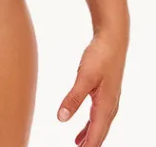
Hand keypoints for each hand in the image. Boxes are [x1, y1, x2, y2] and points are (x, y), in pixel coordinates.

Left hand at [57, 28, 128, 146]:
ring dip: (91, 133)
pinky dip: (92, 121)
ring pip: (100, 122)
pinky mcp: (106, 90)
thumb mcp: (84, 77)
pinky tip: (86, 121)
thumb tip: (61, 118)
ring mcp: (110, 97)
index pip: (97, 133)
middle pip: (100, 130)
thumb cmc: (100, 56)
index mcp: (106, 105)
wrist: (112, 39)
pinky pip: (100, 112)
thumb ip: (73, 98)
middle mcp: (110, 104)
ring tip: (79, 142)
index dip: (89, 145)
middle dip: (91, 143)